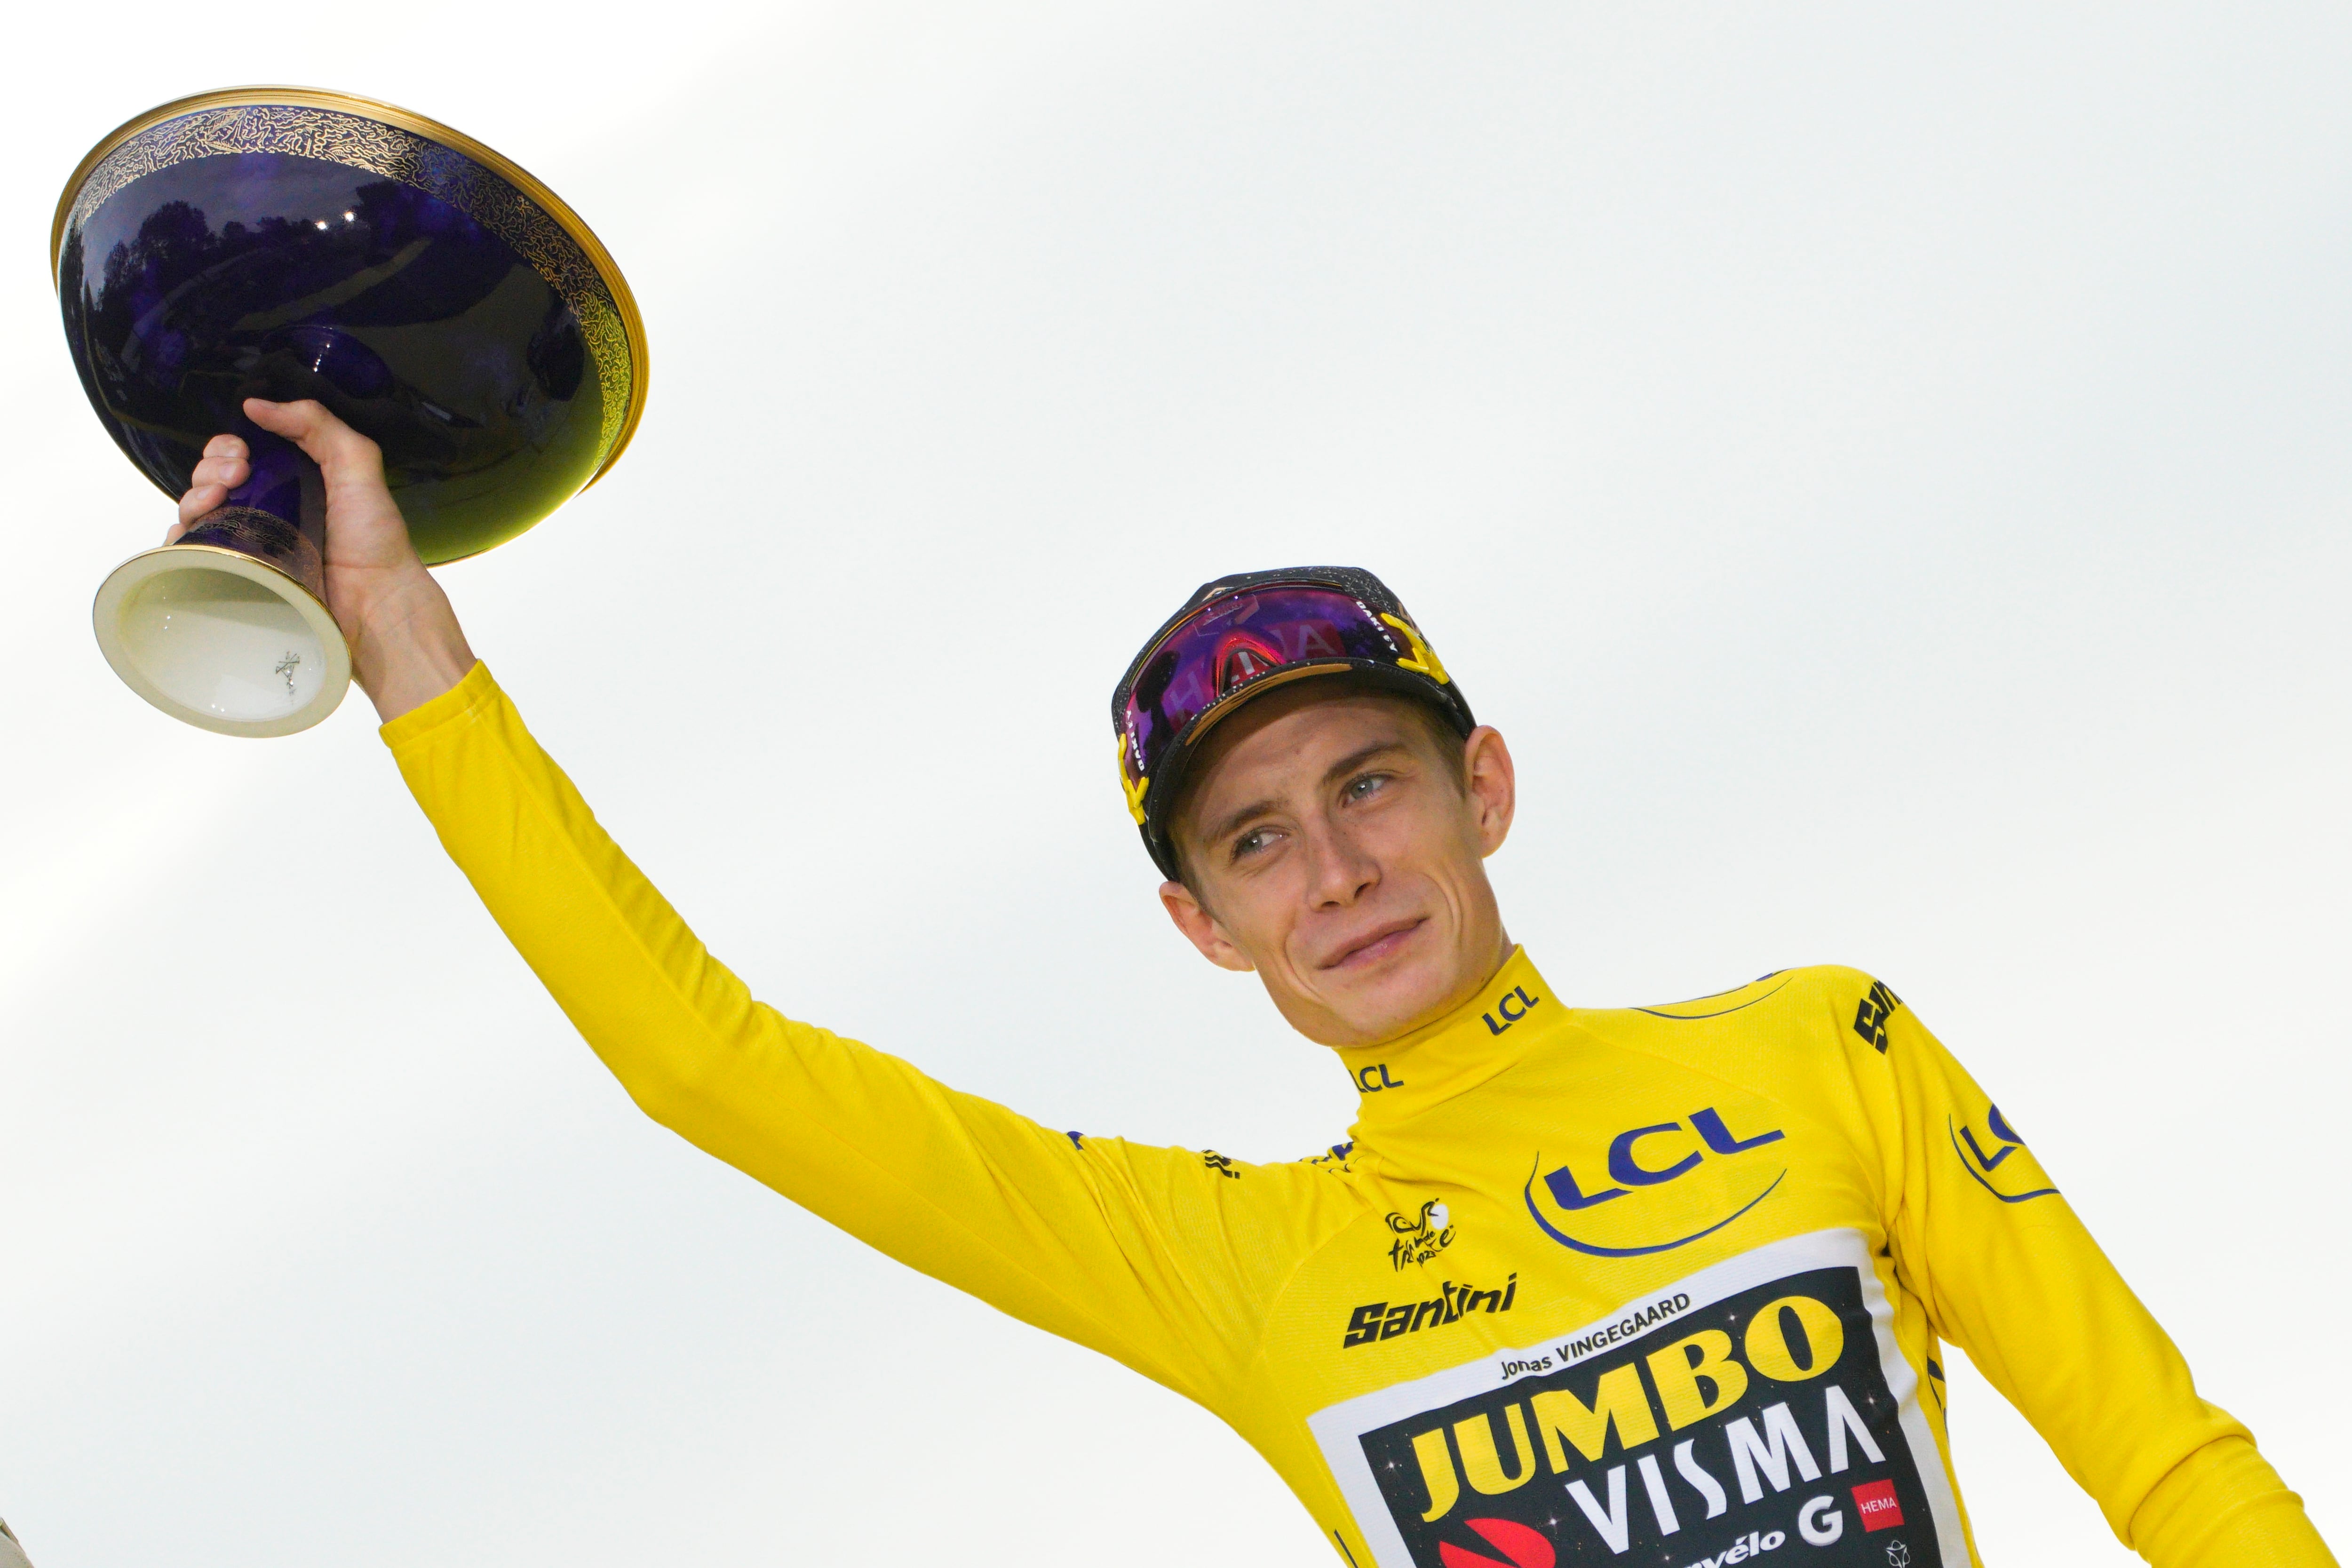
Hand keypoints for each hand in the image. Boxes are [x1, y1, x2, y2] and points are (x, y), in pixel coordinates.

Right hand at [174, 398, 474, 721]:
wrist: (374, 599)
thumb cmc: (373, 536)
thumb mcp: (356, 462)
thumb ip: (316, 423)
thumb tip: (257, 405)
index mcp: (292, 478)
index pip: (239, 451)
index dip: (229, 446)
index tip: (242, 454)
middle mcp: (268, 506)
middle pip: (213, 476)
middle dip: (212, 467)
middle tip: (235, 476)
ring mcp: (252, 540)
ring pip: (198, 509)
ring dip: (194, 496)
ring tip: (216, 499)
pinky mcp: (242, 572)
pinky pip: (195, 552)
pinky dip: (183, 540)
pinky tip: (191, 533)